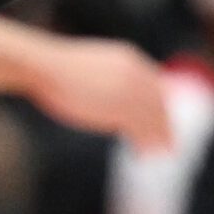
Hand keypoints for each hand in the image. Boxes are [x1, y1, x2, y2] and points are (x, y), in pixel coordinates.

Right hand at [24, 36, 173, 151]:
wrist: (46, 67)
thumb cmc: (59, 69)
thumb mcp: (93, 67)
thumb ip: (111, 77)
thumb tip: (113, 95)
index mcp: (130, 59)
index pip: (156, 85)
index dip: (160, 105)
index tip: (161, 121)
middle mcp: (136, 74)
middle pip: (159, 103)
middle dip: (163, 124)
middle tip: (167, 144)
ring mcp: (130, 91)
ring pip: (154, 119)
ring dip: (158, 137)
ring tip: (157, 152)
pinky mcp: (122, 108)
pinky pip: (141, 130)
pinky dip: (144, 144)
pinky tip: (141, 154)